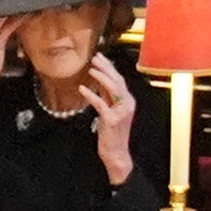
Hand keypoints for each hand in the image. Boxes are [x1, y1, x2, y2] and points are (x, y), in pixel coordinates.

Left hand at [86, 54, 138, 182]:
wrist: (116, 153)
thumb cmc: (112, 134)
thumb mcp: (110, 111)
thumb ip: (107, 98)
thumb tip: (98, 83)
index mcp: (127, 102)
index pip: (119, 80)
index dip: (109, 68)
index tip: (99, 57)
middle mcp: (127, 105)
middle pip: (117, 81)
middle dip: (106, 68)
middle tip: (95, 58)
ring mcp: (120, 112)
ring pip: (113, 89)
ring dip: (101, 77)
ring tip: (91, 69)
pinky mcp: (111, 119)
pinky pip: (101, 103)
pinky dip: (91, 94)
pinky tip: (82, 88)